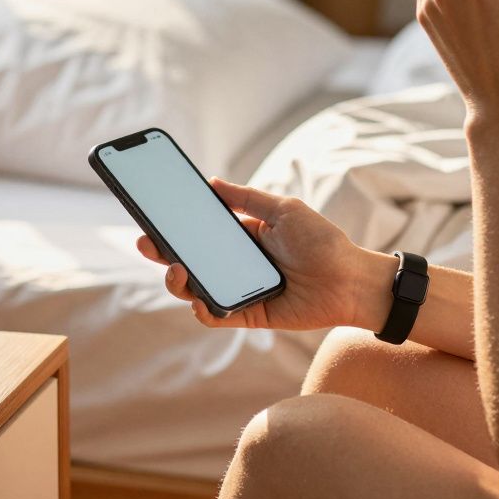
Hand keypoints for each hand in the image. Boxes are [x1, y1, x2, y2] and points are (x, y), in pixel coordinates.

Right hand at [135, 178, 393, 329]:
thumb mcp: (283, 209)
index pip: (198, 232)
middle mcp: (235, 265)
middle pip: (188, 260)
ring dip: (178, 281)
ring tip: (177, 269)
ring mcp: (239, 291)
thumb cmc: (323, 241)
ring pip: (195, 290)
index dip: (173, 227)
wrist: (352, 280)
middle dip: (162, 252)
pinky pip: (216, 316)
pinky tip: (199, 300)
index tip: (152, 216)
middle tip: (147, 242)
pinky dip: (203, 310)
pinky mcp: (248, 315)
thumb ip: (246, 198)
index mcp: (241, 238)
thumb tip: (211, 182)